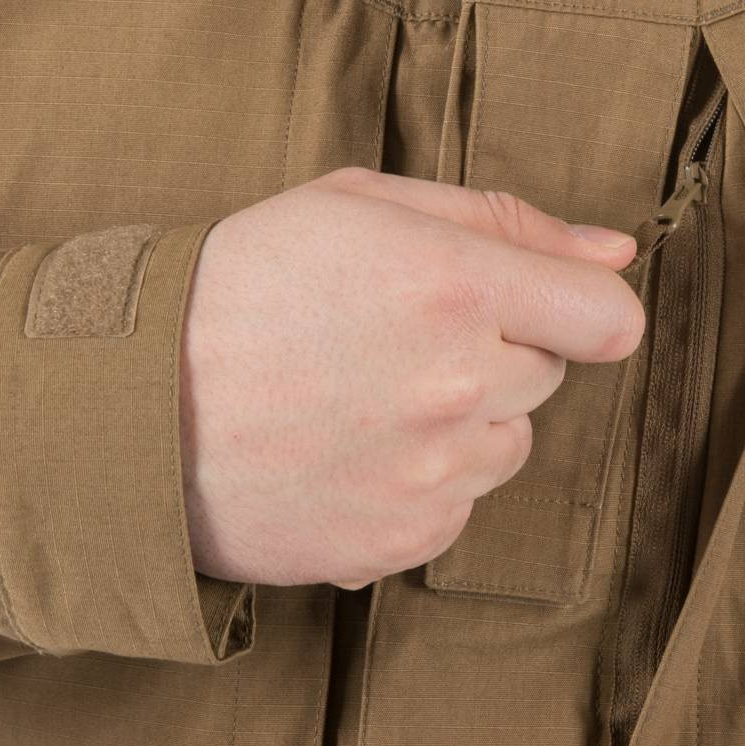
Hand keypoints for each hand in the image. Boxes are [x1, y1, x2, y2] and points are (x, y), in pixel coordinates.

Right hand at [178, 167, 644, 588]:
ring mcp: (428, 475)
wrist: (128, 402)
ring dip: (465, 421)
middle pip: (548, 376)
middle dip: (497, 352)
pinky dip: (424, 483)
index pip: (609, 319)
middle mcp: (455, 387)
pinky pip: (460, 507)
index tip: (549, 304)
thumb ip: (505, 221)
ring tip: (367, 396)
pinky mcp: (398, 542)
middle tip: (401, 336)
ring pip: (507, 445)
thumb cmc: (246, 280)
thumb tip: (616, 253)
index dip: (585, 307)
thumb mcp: (364, 203)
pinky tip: (351, 452)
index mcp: (454, 285)